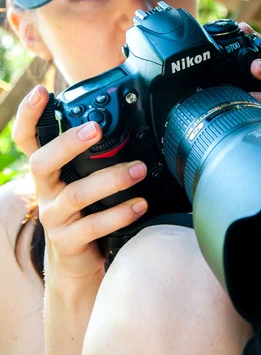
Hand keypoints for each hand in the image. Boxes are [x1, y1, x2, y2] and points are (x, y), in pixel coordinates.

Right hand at [12, 85, 148, 278]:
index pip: (27, 139)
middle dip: (67, 143)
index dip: (28, 115)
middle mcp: (45, 190)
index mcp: (48, 170)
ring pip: (76, 194)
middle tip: (96, 129)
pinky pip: (93, 226)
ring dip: (111, 179)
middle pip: (42, 162)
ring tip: (138, 170)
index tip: (41, 92)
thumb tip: (128, 124)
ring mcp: (54, 216)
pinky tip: (139, 205)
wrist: (77, 261)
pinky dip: (119, 213)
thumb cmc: (85, 211)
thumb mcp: (83, 180)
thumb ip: (94, 157)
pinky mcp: (68, 241)